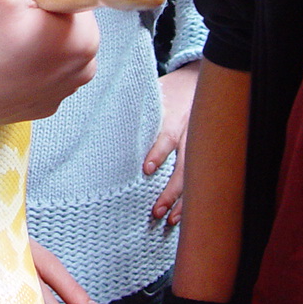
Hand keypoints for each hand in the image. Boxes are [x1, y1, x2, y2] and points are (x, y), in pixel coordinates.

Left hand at [145, 61, 198, 223]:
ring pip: (194, 177)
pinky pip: (199, 179)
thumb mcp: (152, 93)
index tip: (147, 169)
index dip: (158, 153)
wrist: (197, 84)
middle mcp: (189, 134)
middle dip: (171, 189)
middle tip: (156, 209)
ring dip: (182, 199)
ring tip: (170, 219)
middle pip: (184, 165)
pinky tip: (182, 214)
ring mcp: (199, 146)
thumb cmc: (167, 92)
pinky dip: (192, 197)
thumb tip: (99, 114)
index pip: (166, 137)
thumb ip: (134, 107)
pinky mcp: (203, 155)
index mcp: (173, 117)